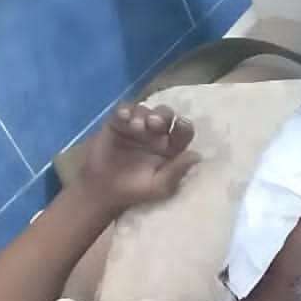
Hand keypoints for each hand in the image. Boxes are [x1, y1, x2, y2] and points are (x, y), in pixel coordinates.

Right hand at [78, 102, 200, 212]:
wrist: (103, 191)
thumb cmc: (135, 190)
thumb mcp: (159, 186)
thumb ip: (177, 171)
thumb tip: (198, 156)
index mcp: (171, 148)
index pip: (182, 132)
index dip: (184, 126)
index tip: (181, 125)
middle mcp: (156, 134)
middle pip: (165, 115)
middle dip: (162, 115)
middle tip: (155, 123)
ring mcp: (137, 126)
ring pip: (145, 110)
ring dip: (143, 114)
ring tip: (137, 126)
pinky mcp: (117, 123)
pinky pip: (123, 111)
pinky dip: (124, 111)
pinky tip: (124, 117)